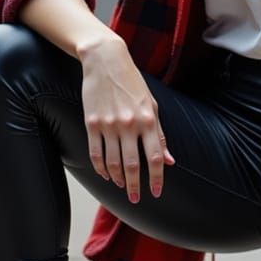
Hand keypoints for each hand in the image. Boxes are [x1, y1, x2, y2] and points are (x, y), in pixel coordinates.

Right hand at [77, 35, 174, 201]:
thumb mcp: (151, 104)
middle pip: (132, 165)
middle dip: (136, 186)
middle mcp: (129, 124)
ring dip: (118, 179)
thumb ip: (159, 134)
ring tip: (122, 187)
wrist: (106, 61)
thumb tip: (169, 160)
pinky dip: (100, 168)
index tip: (156, 193)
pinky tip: (105, 174)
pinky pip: (95, 153)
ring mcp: (108, 125)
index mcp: (147, 119)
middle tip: (137, 199)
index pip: (154, 157)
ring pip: (112, 163)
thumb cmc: (132, 83)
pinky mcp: (91, 123)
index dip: (156, 178)